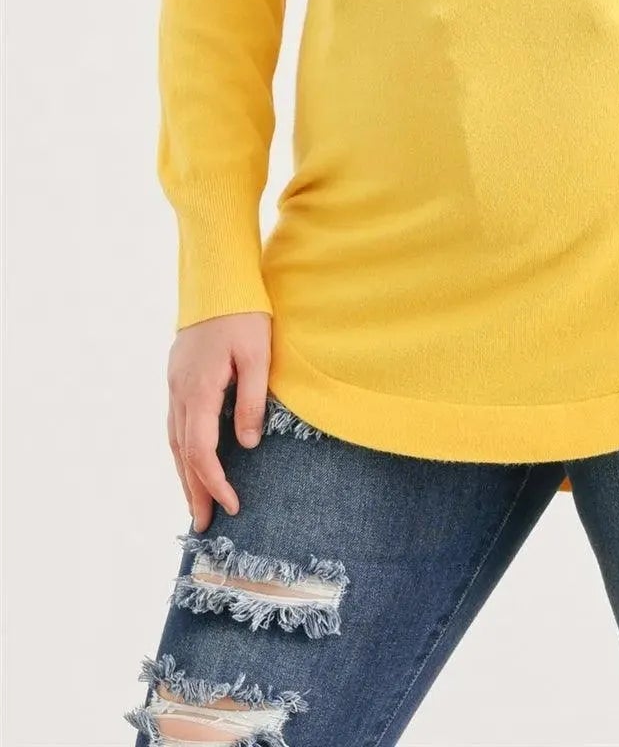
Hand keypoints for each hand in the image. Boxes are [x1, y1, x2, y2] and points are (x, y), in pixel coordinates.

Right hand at [166, 311, 271, 529]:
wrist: (219, 279)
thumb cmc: (244, 315)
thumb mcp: (257, 357)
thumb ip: (250, 401)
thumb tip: (247, 445)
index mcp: (198, 392)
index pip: (202, 452)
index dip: (216, 483)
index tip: (232, 506)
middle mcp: (179, 393)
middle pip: (182, 454)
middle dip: (193, 490)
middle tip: (201, 525)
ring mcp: (175, 384)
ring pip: (175, 440)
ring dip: (185, 473)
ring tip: (193, 502)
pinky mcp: (178, 375)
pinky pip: (176, 423)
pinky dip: (182, 449)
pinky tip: (190, 458)